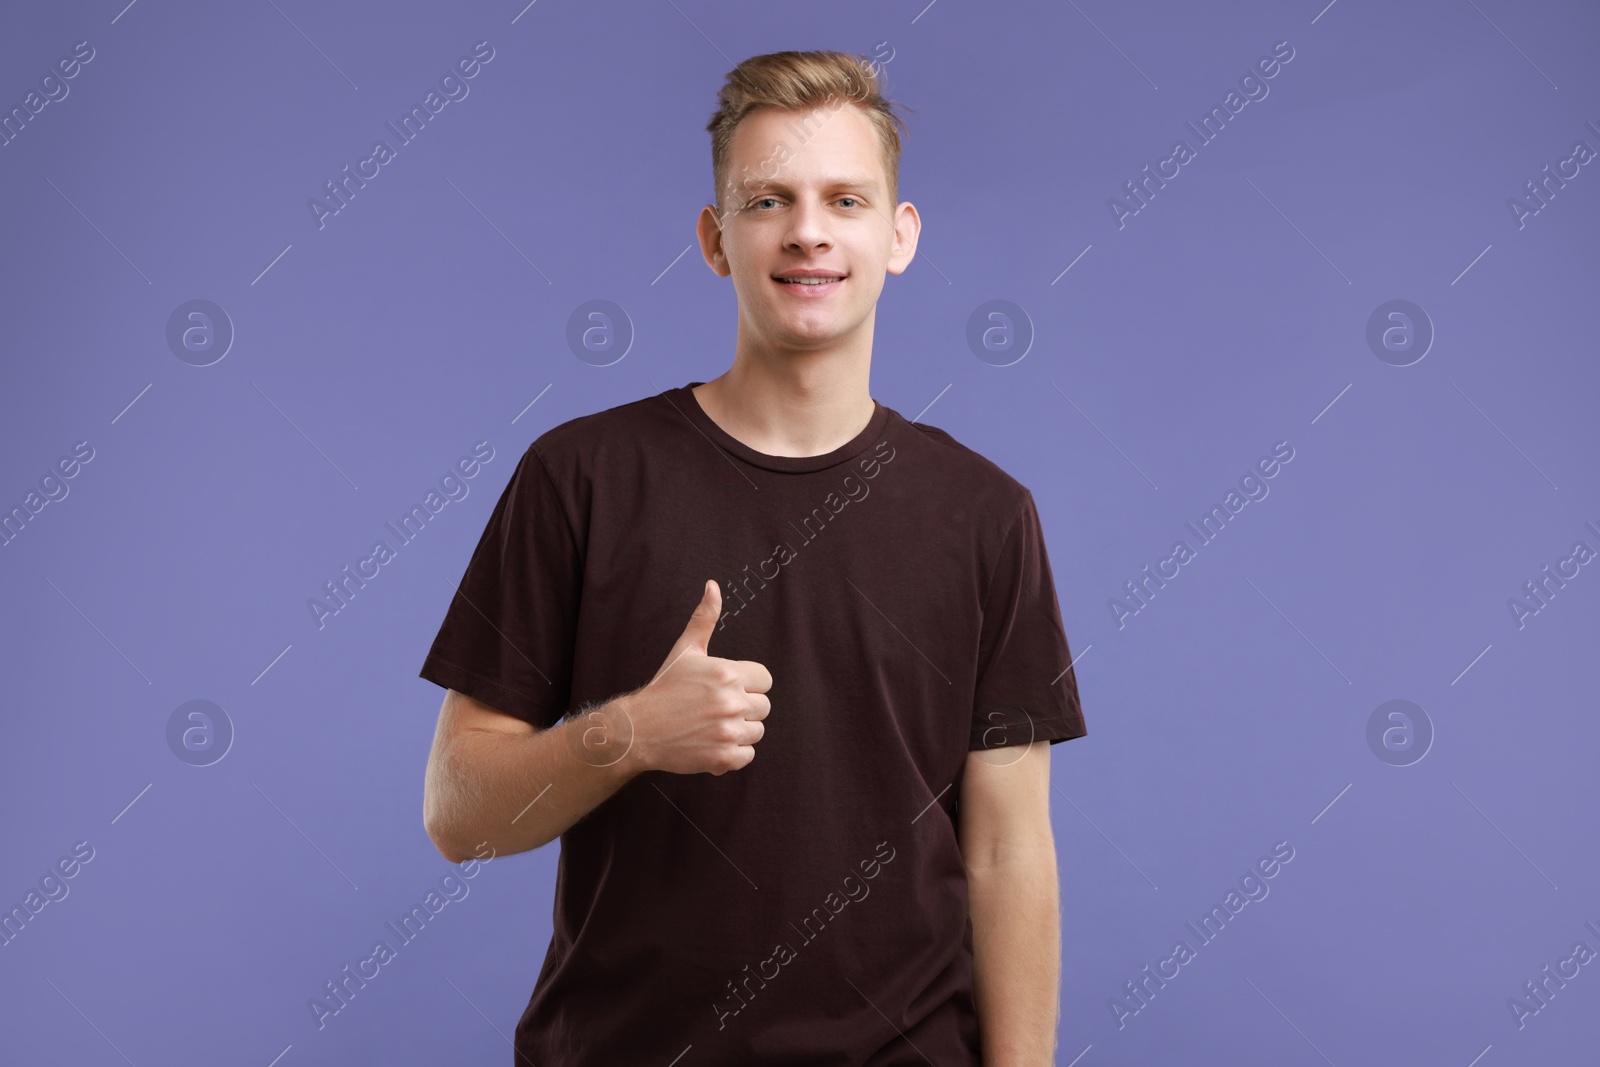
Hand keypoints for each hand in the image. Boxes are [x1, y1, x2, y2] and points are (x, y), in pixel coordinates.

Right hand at [620, 580, 771, 775]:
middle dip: (744, 709)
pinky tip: (712, 743)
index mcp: (727, 673)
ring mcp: (728, 731)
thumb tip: (713, 585)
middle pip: (763, 707)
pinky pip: (748, 756)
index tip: (726, 689)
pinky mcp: (723, 757)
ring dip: (739, 732)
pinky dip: (733, 754)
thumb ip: (704, 618)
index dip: (747, 685)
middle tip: (715, 709)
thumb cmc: (664, 688)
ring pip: (757, 732)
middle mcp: (731, 701)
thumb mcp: (686, 650)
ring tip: (712, 726)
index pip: (765, 680)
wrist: (638, 729)